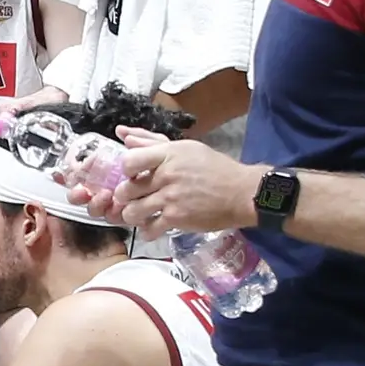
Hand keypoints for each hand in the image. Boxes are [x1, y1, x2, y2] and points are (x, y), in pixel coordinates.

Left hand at [109, 131, 260, 240]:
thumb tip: (123, 134)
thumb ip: (151, 142)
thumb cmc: (214, 168)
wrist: (241, 192)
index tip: (132, 175)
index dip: (125, 170)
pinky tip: (152, 226)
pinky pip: (149, 229)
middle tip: (133, 198)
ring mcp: (171, 198)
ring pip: (132, 212)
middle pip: (125, 190)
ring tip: (141, 214)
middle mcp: (167, 175)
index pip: (129, 160)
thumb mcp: (185, 148)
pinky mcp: (177, 218)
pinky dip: (147, 231)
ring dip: (132, 215)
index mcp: (168, 154)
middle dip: (125, 197)